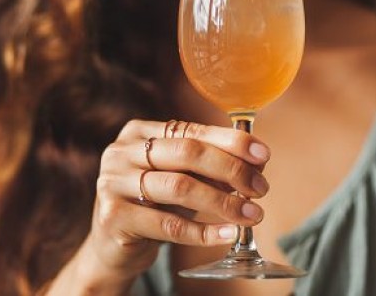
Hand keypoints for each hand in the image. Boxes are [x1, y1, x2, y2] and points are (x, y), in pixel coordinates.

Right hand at [84, 119, 270, 281]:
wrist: (112, 245)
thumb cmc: (152, 206)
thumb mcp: (179, 179)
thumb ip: (209, 168)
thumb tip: (256, 164)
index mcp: (139, 133)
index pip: (191, 131)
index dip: (230, 142)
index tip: (263, 155)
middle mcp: (122, 152)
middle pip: (187, 153)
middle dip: (231, 169)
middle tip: (260, 188)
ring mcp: (114, 183)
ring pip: (180, 187)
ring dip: (223, 202)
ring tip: (252, 213)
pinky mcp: (113, 216)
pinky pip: (169, 225)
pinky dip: (204, 231)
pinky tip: (229, 233)